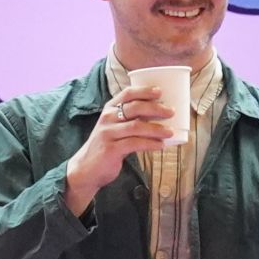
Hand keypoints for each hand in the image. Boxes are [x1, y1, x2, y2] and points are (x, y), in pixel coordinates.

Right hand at [65, 85, 173, 212]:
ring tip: (171, 132)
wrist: (86, 167)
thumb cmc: (108, 145)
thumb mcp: (116, 128)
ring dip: (156, 128)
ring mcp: (107, 134)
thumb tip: (163, 118)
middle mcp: (107, 119)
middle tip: (171, 112)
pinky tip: (161, 145)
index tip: (160, 91)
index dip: (144, 91)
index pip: (127, 94)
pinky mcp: (110, 149)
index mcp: (109, 110)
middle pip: (134, 108)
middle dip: (155, 108)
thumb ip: (133, 121)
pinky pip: (134, 144)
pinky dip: (150, 144)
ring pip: (136, 126)